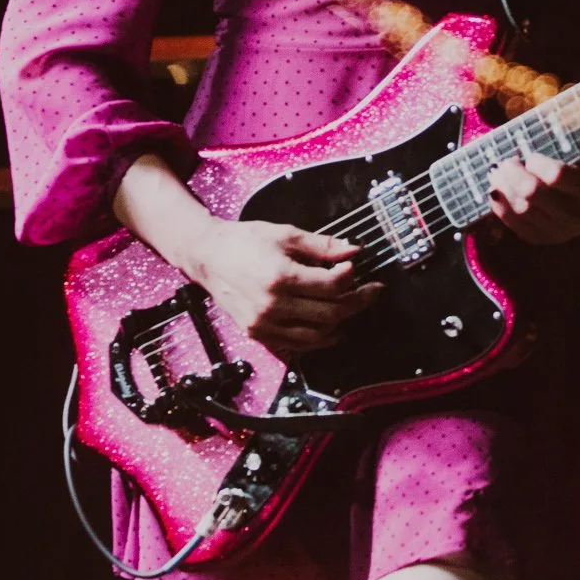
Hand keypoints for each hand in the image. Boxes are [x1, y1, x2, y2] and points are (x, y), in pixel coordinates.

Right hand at [193, 219, 379, 356]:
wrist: (208, 256)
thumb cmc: (244, 241)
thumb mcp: (285, 234)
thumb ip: (321, 245)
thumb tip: (353, 251)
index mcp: (280, 277)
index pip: (331, 286)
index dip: (351, 278)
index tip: (356, 269)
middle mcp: (273, 305)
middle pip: (330, 313)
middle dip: (357, 302)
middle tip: (371, 292)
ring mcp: (264, 323)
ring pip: (317, 335)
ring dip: (341, 323)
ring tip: (352, 308)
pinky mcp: (258, 333)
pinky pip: (297, 345)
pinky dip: (319, 340)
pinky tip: (332, 329)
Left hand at [487, 151, 579, 245]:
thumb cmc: (579, 174)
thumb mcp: (578, 159)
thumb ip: (558, 148)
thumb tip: (524, 144)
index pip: (556, 175)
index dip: (537, 163)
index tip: (531, 157)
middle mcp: (573, 214)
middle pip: (533, 193)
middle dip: (513, 174)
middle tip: (505, 162)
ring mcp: (556, 231)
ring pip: (521, 209)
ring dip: (503, 188)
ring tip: (496, 174)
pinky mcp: (540, 238)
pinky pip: (515, 223)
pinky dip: (500, 206)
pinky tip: (494, 192)